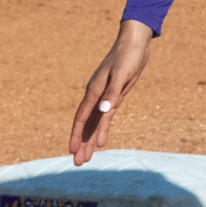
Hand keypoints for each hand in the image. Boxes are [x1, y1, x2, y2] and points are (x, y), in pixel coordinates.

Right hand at [69, 20, 154, 164]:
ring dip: (90, 140)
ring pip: (95, 123)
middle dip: (81, 143)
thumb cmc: (127, 57)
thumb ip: (112, 93)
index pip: (82, 118)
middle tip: (77, 163)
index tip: (71, 150)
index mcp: (94, 91)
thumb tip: (102, 110)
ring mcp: (104, 96)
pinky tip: (101, 142)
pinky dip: (102, 129)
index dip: (76, 135)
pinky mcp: (114, 96)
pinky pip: (105, 117)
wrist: (135, 43)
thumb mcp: (122, 75)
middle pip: (86, 124)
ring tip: (86, 158)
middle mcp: (96, 96)